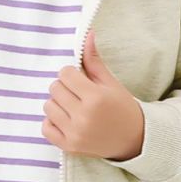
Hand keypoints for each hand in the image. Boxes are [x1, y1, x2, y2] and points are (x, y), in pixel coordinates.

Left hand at [41, 28, 144, 161]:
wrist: (135, 140)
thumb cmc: (123, 107)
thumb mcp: (111, 83)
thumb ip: (94, 60)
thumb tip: (87, 35)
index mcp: (95, 98)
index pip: (65, 73)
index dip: (72, 74)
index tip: (80, 80)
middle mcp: (83, 116)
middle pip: (54, 88)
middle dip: (65, 87)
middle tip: (78, 93)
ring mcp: (75, 133)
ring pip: (48, 106)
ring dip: (57, 103)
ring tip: (73, 106)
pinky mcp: (69, 146)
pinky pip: (45, 127)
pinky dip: (52, 122)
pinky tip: (66, 120)